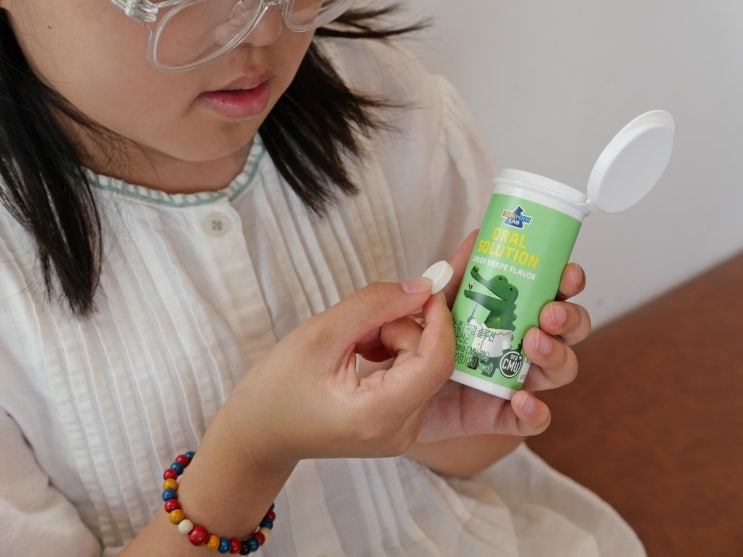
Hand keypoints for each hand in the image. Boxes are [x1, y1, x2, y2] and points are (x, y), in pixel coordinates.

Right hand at [224, 278, 454, 467]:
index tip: (425, 290)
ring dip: (395, 341)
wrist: (261, 433)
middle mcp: (399, 432)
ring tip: (354, 344)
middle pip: (430, 361)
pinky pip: (415, 376)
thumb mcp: (321, 333)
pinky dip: (394, 354)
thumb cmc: (278, 387)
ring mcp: (402, 433)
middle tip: (359, 326)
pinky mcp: (399, 425)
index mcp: (378, 415)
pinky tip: (362, 355)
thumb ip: (374, 305)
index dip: (438, 320)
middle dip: (401, 329)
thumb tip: (422, 287)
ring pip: (424, 365)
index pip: (435, 362)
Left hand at [415, 230, 590, 442]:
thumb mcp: (434, 301)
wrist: (386, 384)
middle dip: (569, 319)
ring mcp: (512, 379)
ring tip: (532, 344)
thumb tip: (479, 237)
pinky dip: (534, 412)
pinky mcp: (496, 414)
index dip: (569, 283)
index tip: (567, 275)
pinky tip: (519, 399)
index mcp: (513, 311)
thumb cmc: (416, 338)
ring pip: (559, 371)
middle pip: (568, 331)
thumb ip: (457, 273)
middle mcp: (520, 344)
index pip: (555, 293)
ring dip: (556, 355)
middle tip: (548, 314)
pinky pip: (529, 420)